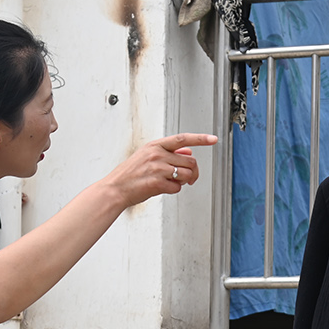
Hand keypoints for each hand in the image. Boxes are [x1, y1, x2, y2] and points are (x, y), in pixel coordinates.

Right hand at [102, 133, 217, 207]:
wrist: (115, 189)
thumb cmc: (131, 174)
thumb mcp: (147, 156)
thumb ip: (169, 152)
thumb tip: (189, 151)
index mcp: (155, 145)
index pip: (183, 138)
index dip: (200, 138)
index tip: (213, 139)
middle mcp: (157, 154)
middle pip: (190, 160)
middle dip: (192, 171)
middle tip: (188, 178)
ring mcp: (157, 168)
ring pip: (187, 174)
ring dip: (184, 181)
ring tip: (171, 182)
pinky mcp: (157, 183)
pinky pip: (178, 187)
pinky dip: (174, 190)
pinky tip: (163, 188)